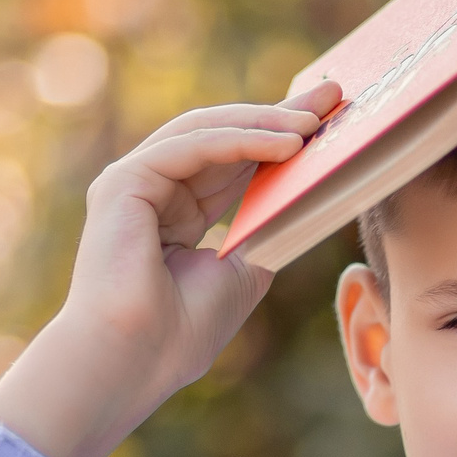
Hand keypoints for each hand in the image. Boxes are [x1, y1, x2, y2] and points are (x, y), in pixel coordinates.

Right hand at [0, 80, 339, 456]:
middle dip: (278, 115)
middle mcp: (152, 190)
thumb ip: (263, 232)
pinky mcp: (124, 181)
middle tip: (331, 96)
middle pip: (223, 136)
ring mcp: (133, 182)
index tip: (329, 119)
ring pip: (206, 131)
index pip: (233, 162)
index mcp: (175, 214)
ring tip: (316, 122)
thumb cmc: (180, 332)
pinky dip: (240, 140)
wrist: (133, 360)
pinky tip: (285, 142)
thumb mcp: (242, 273)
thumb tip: (305, 199)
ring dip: (265, 122)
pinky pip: (191, 146)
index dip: (278, 138)